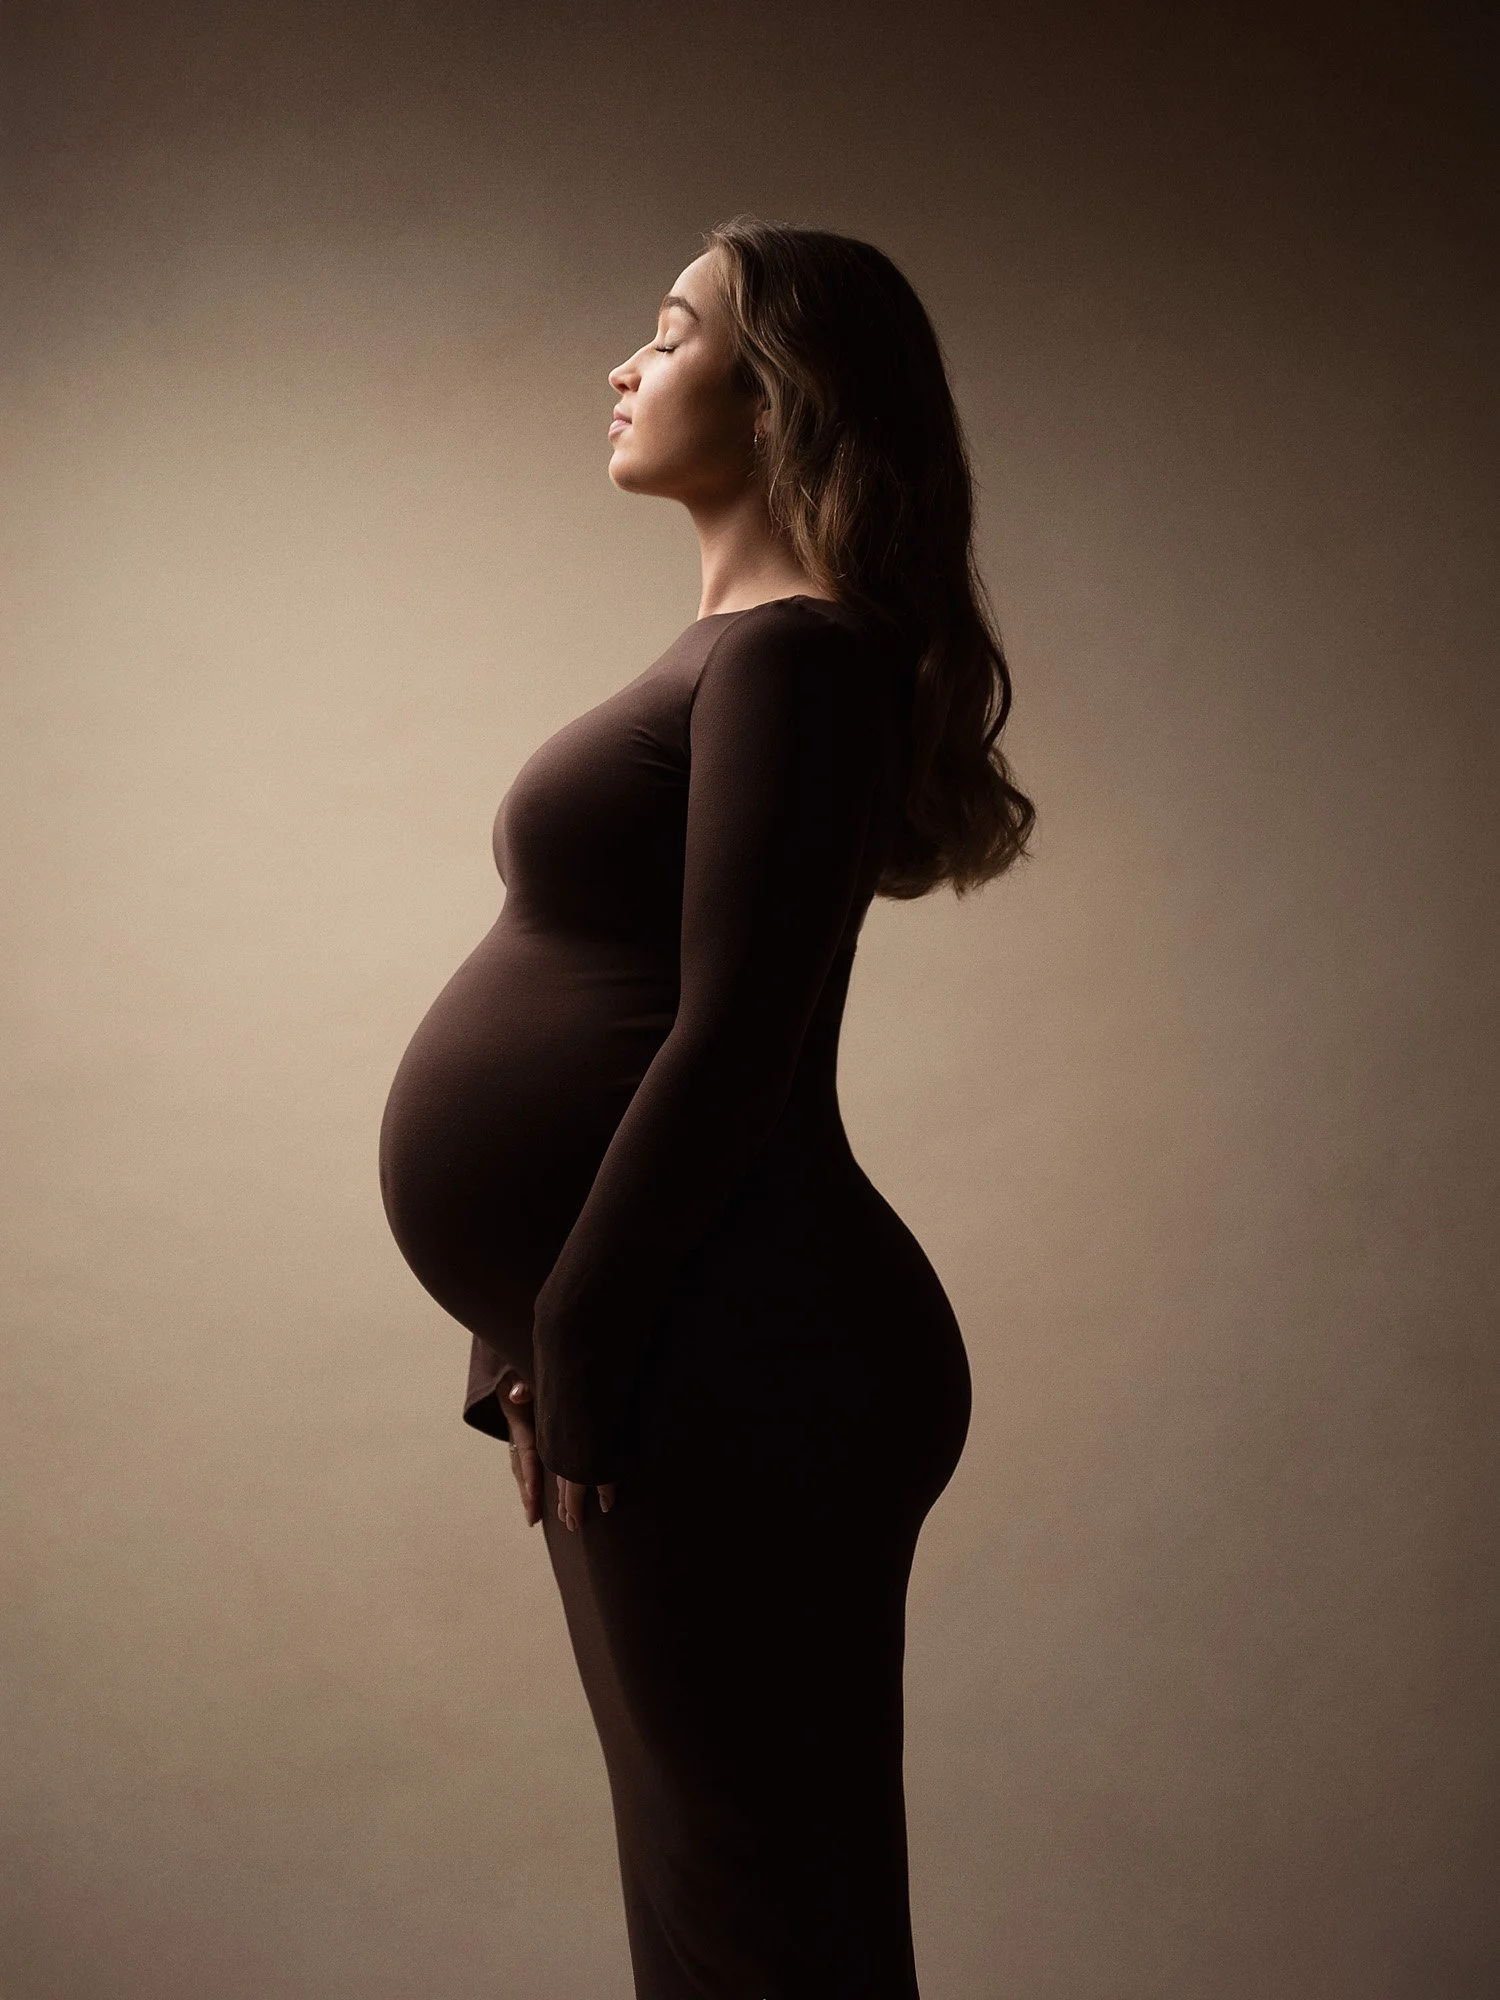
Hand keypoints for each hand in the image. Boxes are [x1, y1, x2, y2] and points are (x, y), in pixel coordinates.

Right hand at [499, 1371, 617, 1531]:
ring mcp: (518, 1437)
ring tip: (533, 1517)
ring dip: (527, 1492)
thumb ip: (520, 1384)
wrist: (507, 1371)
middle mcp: (515, 1433)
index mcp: (518, 1420)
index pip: (526, 1451)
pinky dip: (530, 1482)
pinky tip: (535, 1499)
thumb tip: (518, 1395)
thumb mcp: (518, 1374)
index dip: (531, 1473)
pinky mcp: (524, 1438)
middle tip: (533, 1518)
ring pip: (522, 1468)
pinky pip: (527, 1463)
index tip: (535, 1495)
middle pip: (521, 1467)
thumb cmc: (519, 1372)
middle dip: (527, 1493)